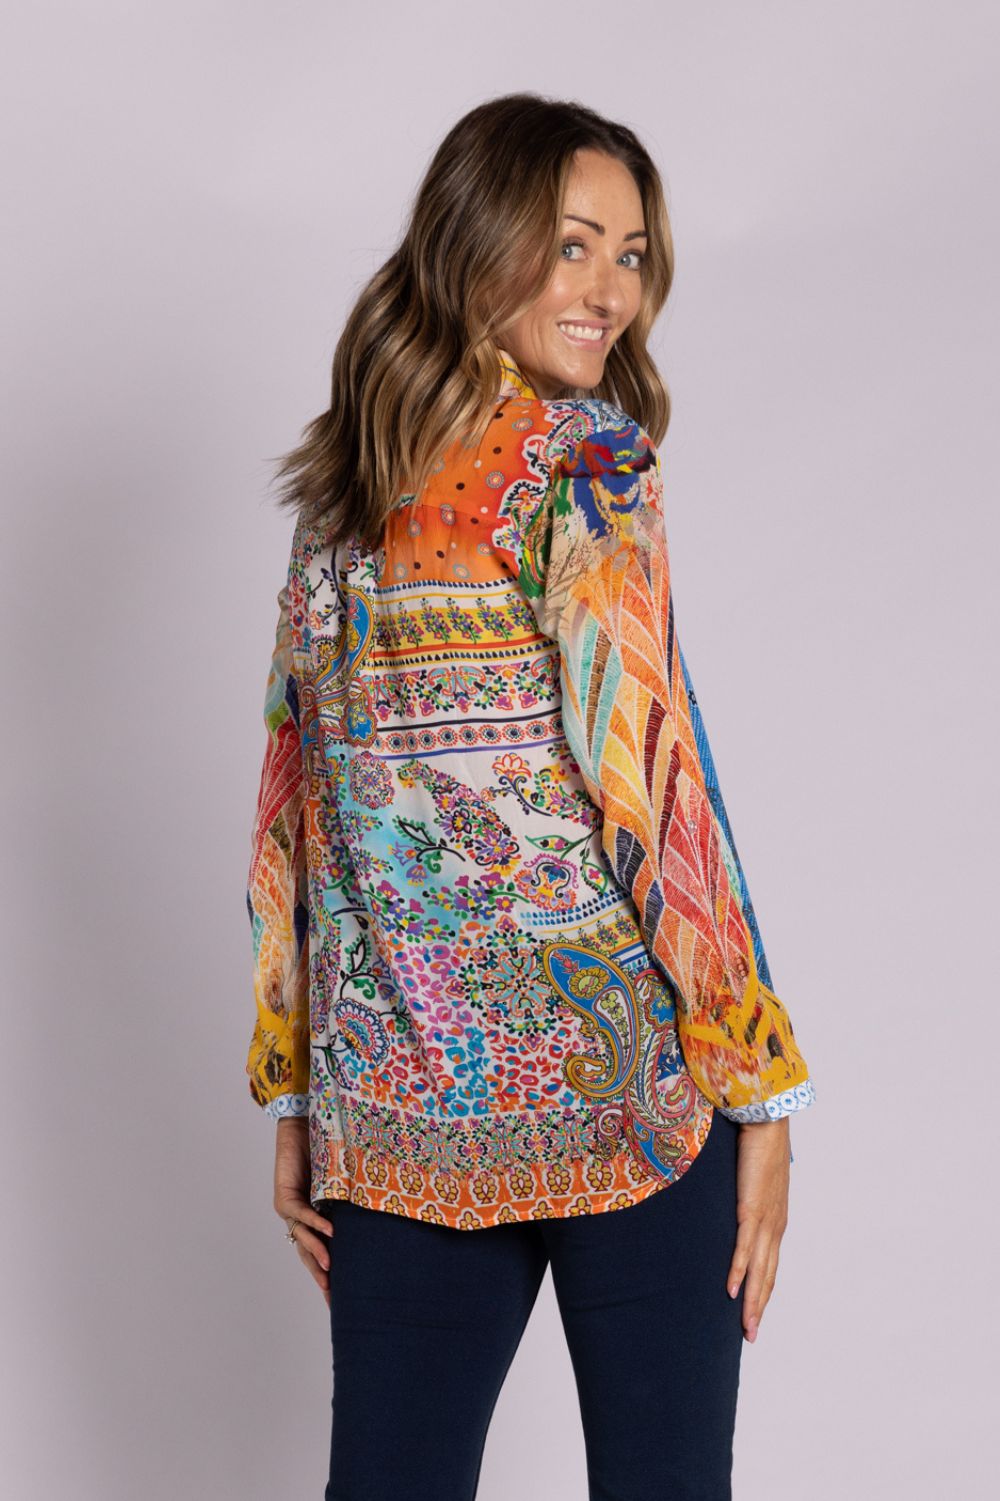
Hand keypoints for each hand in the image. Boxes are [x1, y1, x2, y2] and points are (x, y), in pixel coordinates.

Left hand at [273, 1116, 334, 1307]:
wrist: (301, 1127)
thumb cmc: (325, 1150)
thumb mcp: (342, 1181)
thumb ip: (352, 1198)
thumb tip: (383, 1209)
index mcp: (315, 1219)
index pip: (321, 1253)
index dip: (329, 1276)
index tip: (339, 1300)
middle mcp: (301, 1220)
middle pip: (309, 1255)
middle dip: (321, 1277)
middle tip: (333, 1298)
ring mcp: (290, 1210)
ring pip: (303, 1239)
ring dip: (317, 1253)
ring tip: (330, 1269)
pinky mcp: (284, 1197)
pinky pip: (300, 1214)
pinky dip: (315, 1224)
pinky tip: (329, 1232)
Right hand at [725, 1116, 789, 1342]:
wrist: (767, 1121)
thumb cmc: (759, 1145)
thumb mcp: (753, 1178)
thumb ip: (747, 1194)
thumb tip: (735, 1200)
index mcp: (776, 1220)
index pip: (771, 1264)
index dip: (764, 1291)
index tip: (755, 1314)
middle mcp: (775, 1225)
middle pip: (768, 1276)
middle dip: (760, 1308)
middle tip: (751, 1337)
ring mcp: (765, 1219)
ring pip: (760, 1270)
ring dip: (752, 1302)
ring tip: (746, 1328)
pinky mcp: (752, 1209)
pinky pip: (744, 1247)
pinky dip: (739, 1272)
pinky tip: (731, 1291)